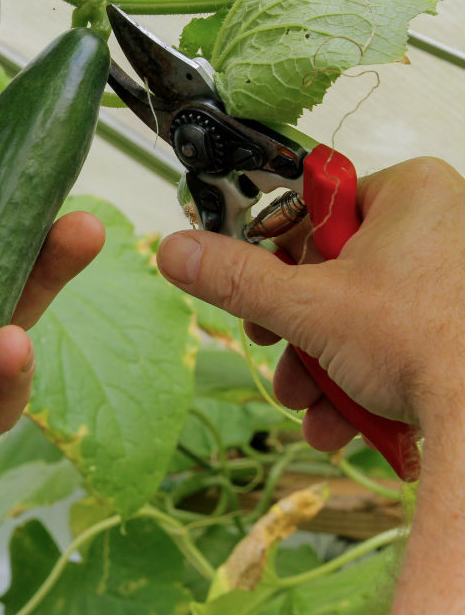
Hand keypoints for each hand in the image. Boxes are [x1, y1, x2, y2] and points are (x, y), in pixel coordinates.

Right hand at [155, 157, 464, 450]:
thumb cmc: (428, 346)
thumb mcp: (307, 308)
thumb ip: (236, 278)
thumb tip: (176, 250)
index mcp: (411, 193)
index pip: (313, 211)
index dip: (277, 260)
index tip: (261, 296)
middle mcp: (442, 225)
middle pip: (333, 272)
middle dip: (297, 332)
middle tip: (277, 351)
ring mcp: (455, 278)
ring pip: (362, 316)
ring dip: (321, 368)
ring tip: (308, 405)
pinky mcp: (459, 325)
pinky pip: (397, 342)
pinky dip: (363, 383)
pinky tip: (342, 420)